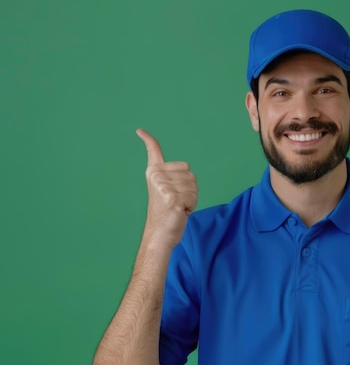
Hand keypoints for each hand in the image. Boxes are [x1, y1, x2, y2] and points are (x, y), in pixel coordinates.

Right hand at [136, 129, 197, 248]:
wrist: (160, 234)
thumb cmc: (167, 213)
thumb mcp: (167, 191)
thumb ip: (174, 178)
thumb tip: (186, 171)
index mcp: (154, 172)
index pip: (153, 151)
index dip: (148, 140)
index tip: (140, 130)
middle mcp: (156, 176)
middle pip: (190, 173)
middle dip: (189, 189)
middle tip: (176, 201)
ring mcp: (163, 186)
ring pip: (194, 185)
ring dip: (191, 198)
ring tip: (177, 206)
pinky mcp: (171, 196)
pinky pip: (194, 196)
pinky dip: (192, 206)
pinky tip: (180, 211)